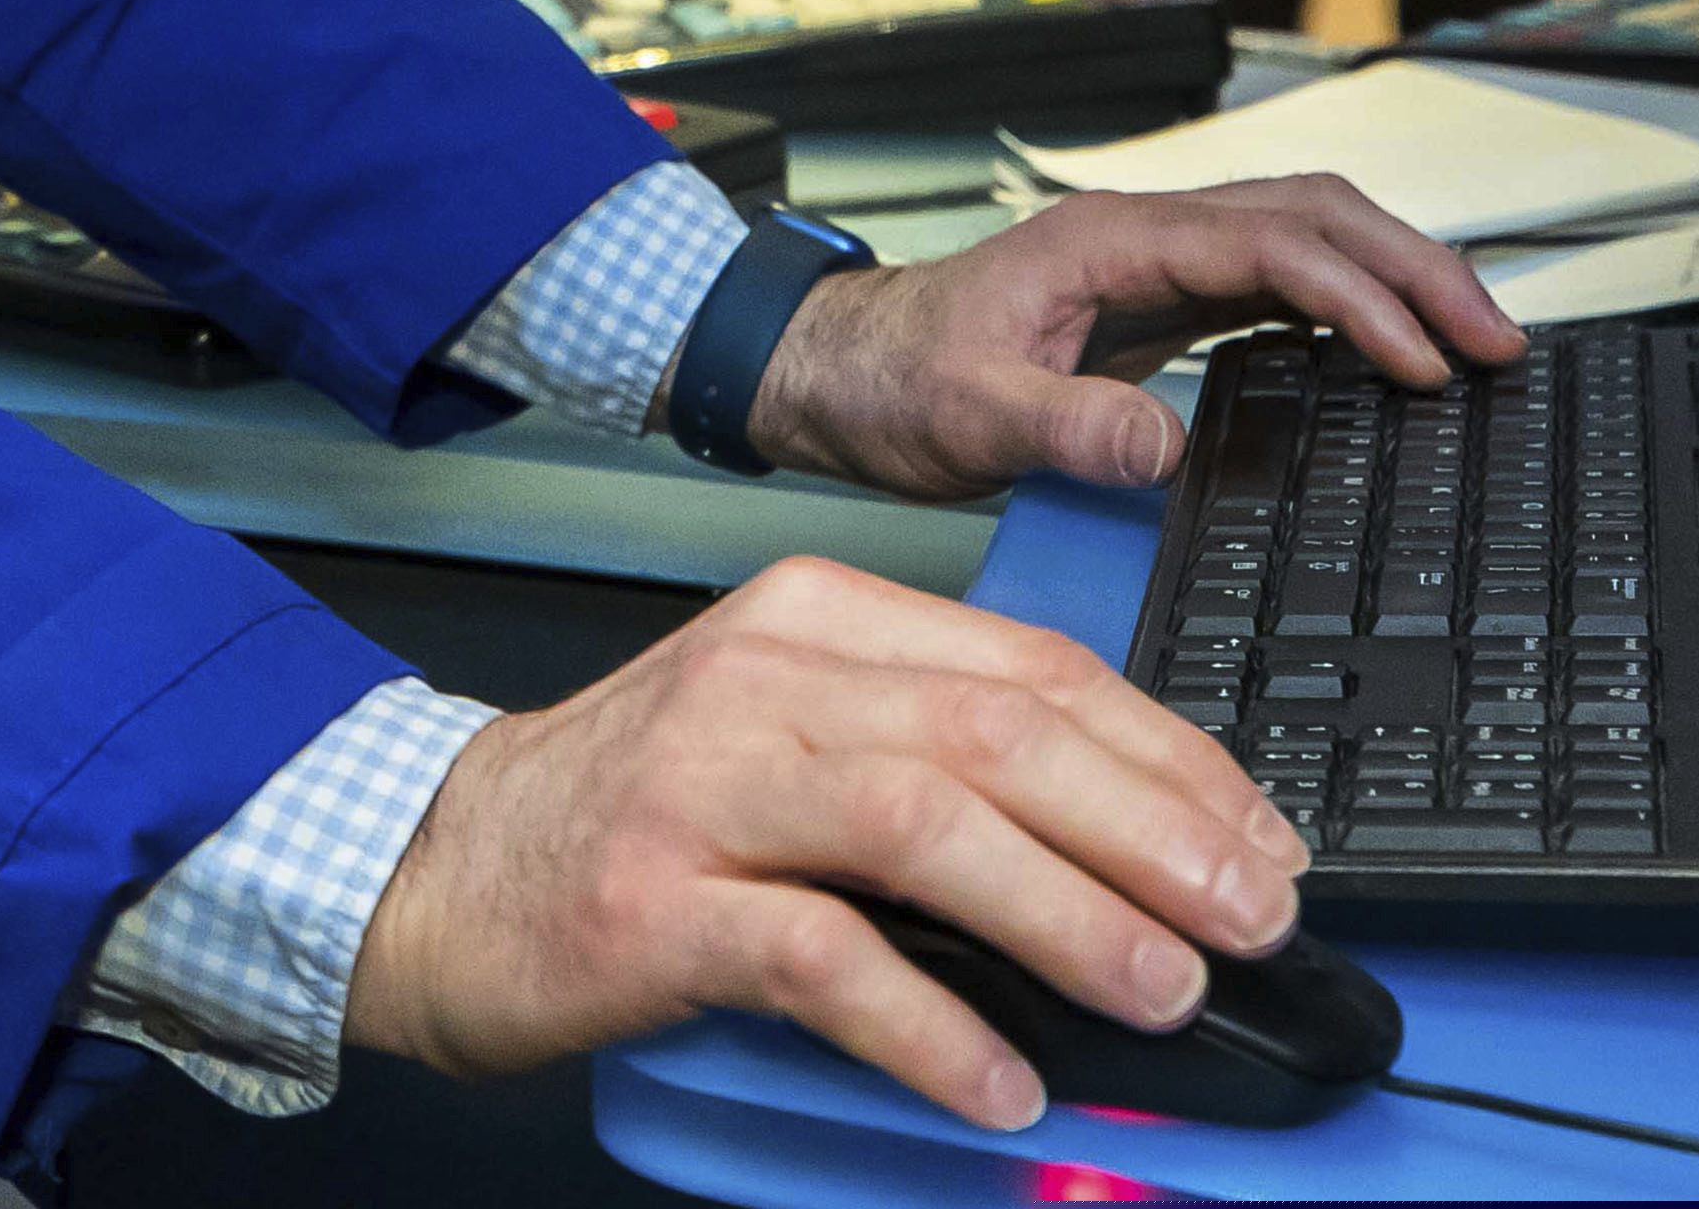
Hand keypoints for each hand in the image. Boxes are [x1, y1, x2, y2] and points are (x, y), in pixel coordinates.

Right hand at [339, 552, 1307, 1131]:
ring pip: (923, 822)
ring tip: (1162, 990)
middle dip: (1154, 827)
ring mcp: (704, 784)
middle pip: (1001, 731)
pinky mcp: (653, 900)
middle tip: (1251, 917)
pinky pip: (818, 957)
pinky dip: (926, 1022)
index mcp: (820, 619)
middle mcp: (766, 677)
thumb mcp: (791, 733)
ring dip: (1067, 912)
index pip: (1036, 668)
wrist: (437, 863)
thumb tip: (1133, 850)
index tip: (1261, 843)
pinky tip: (1000, 1080)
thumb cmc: (633, 809)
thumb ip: (935, 759)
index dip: (1171, 758)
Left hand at [753, 178, 1522, 501]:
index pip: (1270, 243)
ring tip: (1474, 339)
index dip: (1359, 294)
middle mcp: (1143, 235)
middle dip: (1416, 266)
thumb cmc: (892, 382)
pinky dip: (1351, 303)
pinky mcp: (1159, 301)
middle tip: (1497, 338)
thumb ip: (1059, 426)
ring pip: (1307, 237)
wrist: (839, 371)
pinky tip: (1391, 350)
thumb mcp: (965, 415)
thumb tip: (1160, 448)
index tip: (1422, 358)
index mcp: (1107, 240)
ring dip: (1396, 276)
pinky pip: (1279, 283)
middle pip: (1314, 216)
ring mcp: (1156, 264)